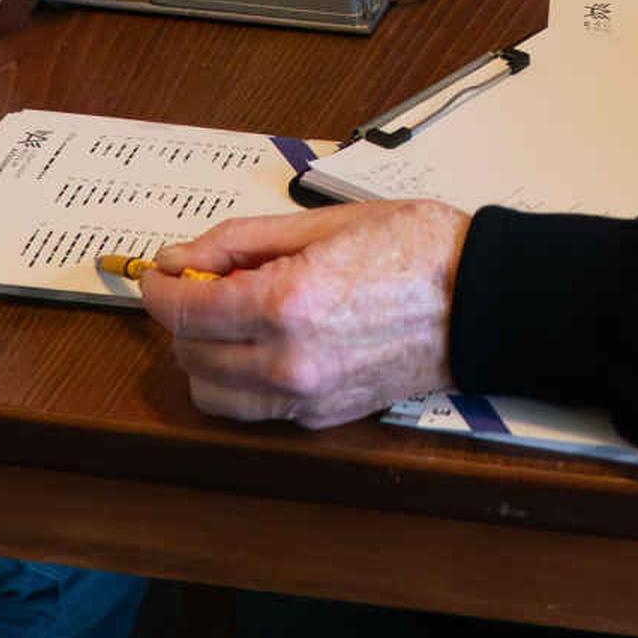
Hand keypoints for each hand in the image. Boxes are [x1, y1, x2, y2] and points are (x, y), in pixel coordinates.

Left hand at [138, 200, 469, 427]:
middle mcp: (288, 362)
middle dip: (184, 316)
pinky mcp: (321, 416)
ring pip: (210, 395)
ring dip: (206, 355)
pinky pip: (252, 409)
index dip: (157, 288)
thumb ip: (239, 242)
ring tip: (236, 317)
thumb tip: (179, 257)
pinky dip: (241, 380)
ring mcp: (305, 397)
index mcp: (284, 304)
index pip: (182, 311)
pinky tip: (268, 342)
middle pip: (188, 354)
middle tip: (209, 281)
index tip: (158, 272)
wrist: (480, 300)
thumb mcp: (321, 221)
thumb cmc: (415, 249)